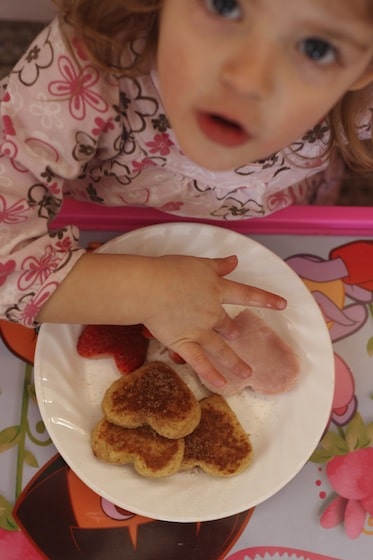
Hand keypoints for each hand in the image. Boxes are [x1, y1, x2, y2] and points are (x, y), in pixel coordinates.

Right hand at [141, 254, 285, 388]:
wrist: (150, 288)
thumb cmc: (170, 271)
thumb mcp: (198, 264)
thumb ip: (218, 265)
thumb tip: (235, 260)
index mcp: (217, 289)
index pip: (246, 294)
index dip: (265, 299)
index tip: (282, 304)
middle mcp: (212, 312)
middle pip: (226, 323)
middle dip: (231, 329)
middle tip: (234, 333)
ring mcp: (200, 330)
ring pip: (220, 348)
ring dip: (234, 361)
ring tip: (246, 372)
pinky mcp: (184, 343)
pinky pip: (200, 362)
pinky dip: (211, 374)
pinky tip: (222, 384)